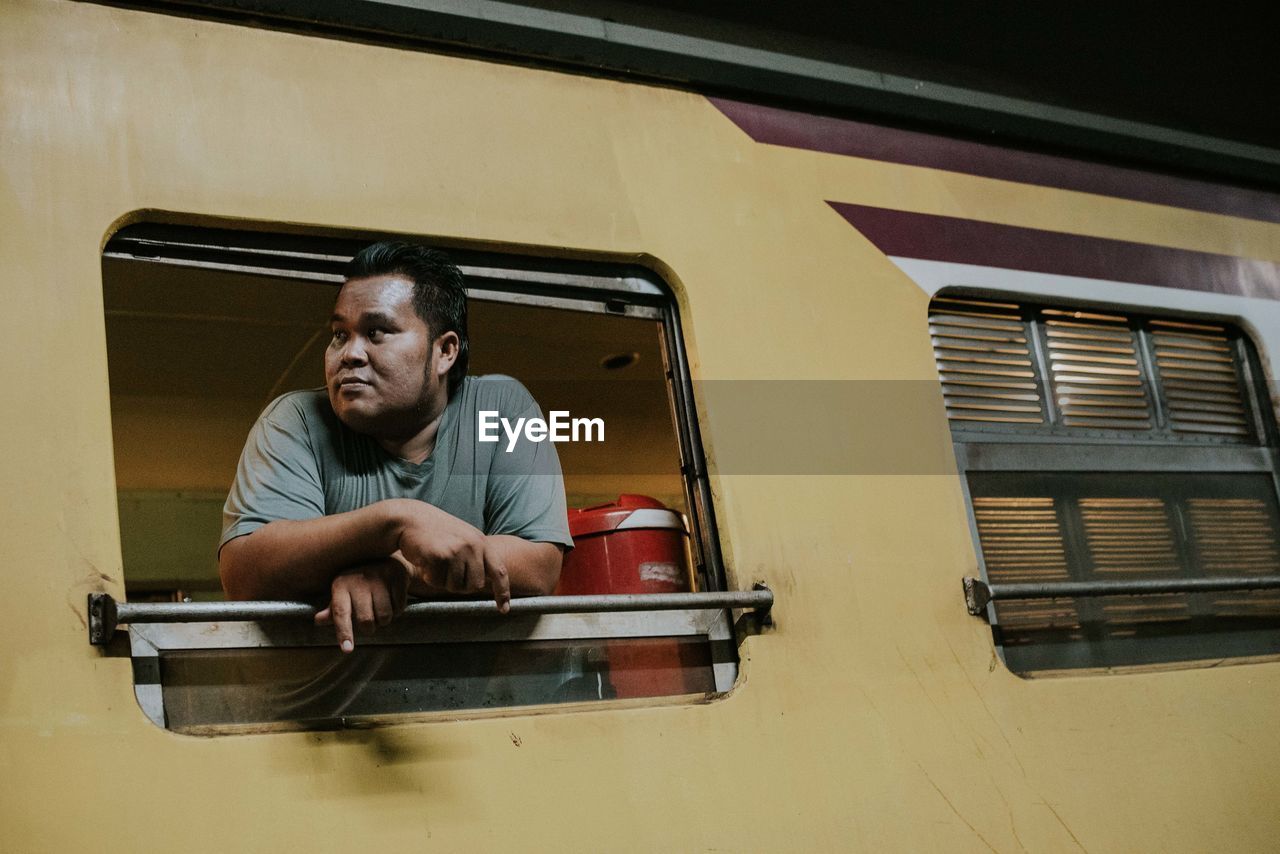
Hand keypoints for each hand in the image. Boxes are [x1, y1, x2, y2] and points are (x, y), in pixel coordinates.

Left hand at [314, 560, 408, 651]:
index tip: (347, 649)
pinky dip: (398, 609)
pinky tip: (393, 600)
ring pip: (385, 616)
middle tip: (370, 620)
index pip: (340, 613)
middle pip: (366, 621)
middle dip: (370, 627)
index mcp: (341, 585)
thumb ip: (333, 611)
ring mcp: (379, 576)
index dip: (344, 632)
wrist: (385, 559)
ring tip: (382, 608)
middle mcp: (358, 580)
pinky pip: (399, 606)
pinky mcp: (396, 576)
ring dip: (385, 619)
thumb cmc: (359, 583)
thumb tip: (318, 621)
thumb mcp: (343, 594)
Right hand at [394, 502, 511, 611]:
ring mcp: (457, 550)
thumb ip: (476, 556)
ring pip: (455, 587)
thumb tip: (484, 582)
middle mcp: (473, 546)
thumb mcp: (463, 538)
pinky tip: (425, 562)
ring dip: (443, 581)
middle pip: (474, 586)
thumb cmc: (435, 532)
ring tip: (435, 564)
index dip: (502, 592)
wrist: (410, 519)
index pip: (499, 571)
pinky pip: (438, 582)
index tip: (504, 610)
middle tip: (446, 572)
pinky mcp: (440, 556)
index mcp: (481, 542)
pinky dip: (430, 578)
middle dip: (460, 585)